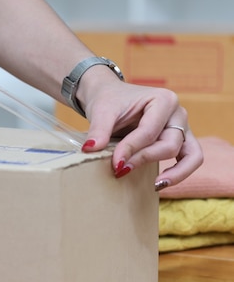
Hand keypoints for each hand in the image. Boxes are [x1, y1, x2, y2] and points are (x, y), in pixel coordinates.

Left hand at [79, 73, 202, 190]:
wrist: (109, 95)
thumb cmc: (108, 100)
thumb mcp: (101, 111)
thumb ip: (99, 130)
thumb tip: (90, 150)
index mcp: (163, 99)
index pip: (149, 131)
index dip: (131, 149)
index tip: (115, 164)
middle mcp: (177, 113)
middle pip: (170, 144)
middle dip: (145, 159)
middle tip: (121, 169)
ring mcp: (182, 127)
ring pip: (191, 154)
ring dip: (176, 173)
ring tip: (155, 185)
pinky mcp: (179, 140)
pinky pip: (190, 158)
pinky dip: (179, 172)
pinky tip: (159, 183)